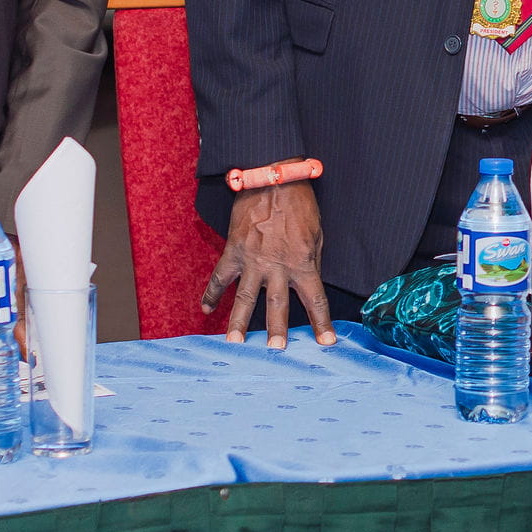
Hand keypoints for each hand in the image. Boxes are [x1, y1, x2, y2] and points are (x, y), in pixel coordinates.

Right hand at [206, 181, 333, 348]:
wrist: (273, 178)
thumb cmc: (300, 204)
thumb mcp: (316, 234)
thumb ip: (311, 261)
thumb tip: (307, 282)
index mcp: (303, 263)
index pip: (315, 300)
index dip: (321, 323)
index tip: (326, 343)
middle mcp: (277, 266)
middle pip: (277, 306)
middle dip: (276, 332)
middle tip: (275, 353)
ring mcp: (252, 260)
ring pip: (244, 299)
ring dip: (238, 323)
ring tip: (234, 344)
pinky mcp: (233, 251)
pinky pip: (220, 277)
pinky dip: (211, 293)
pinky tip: (205, 310)